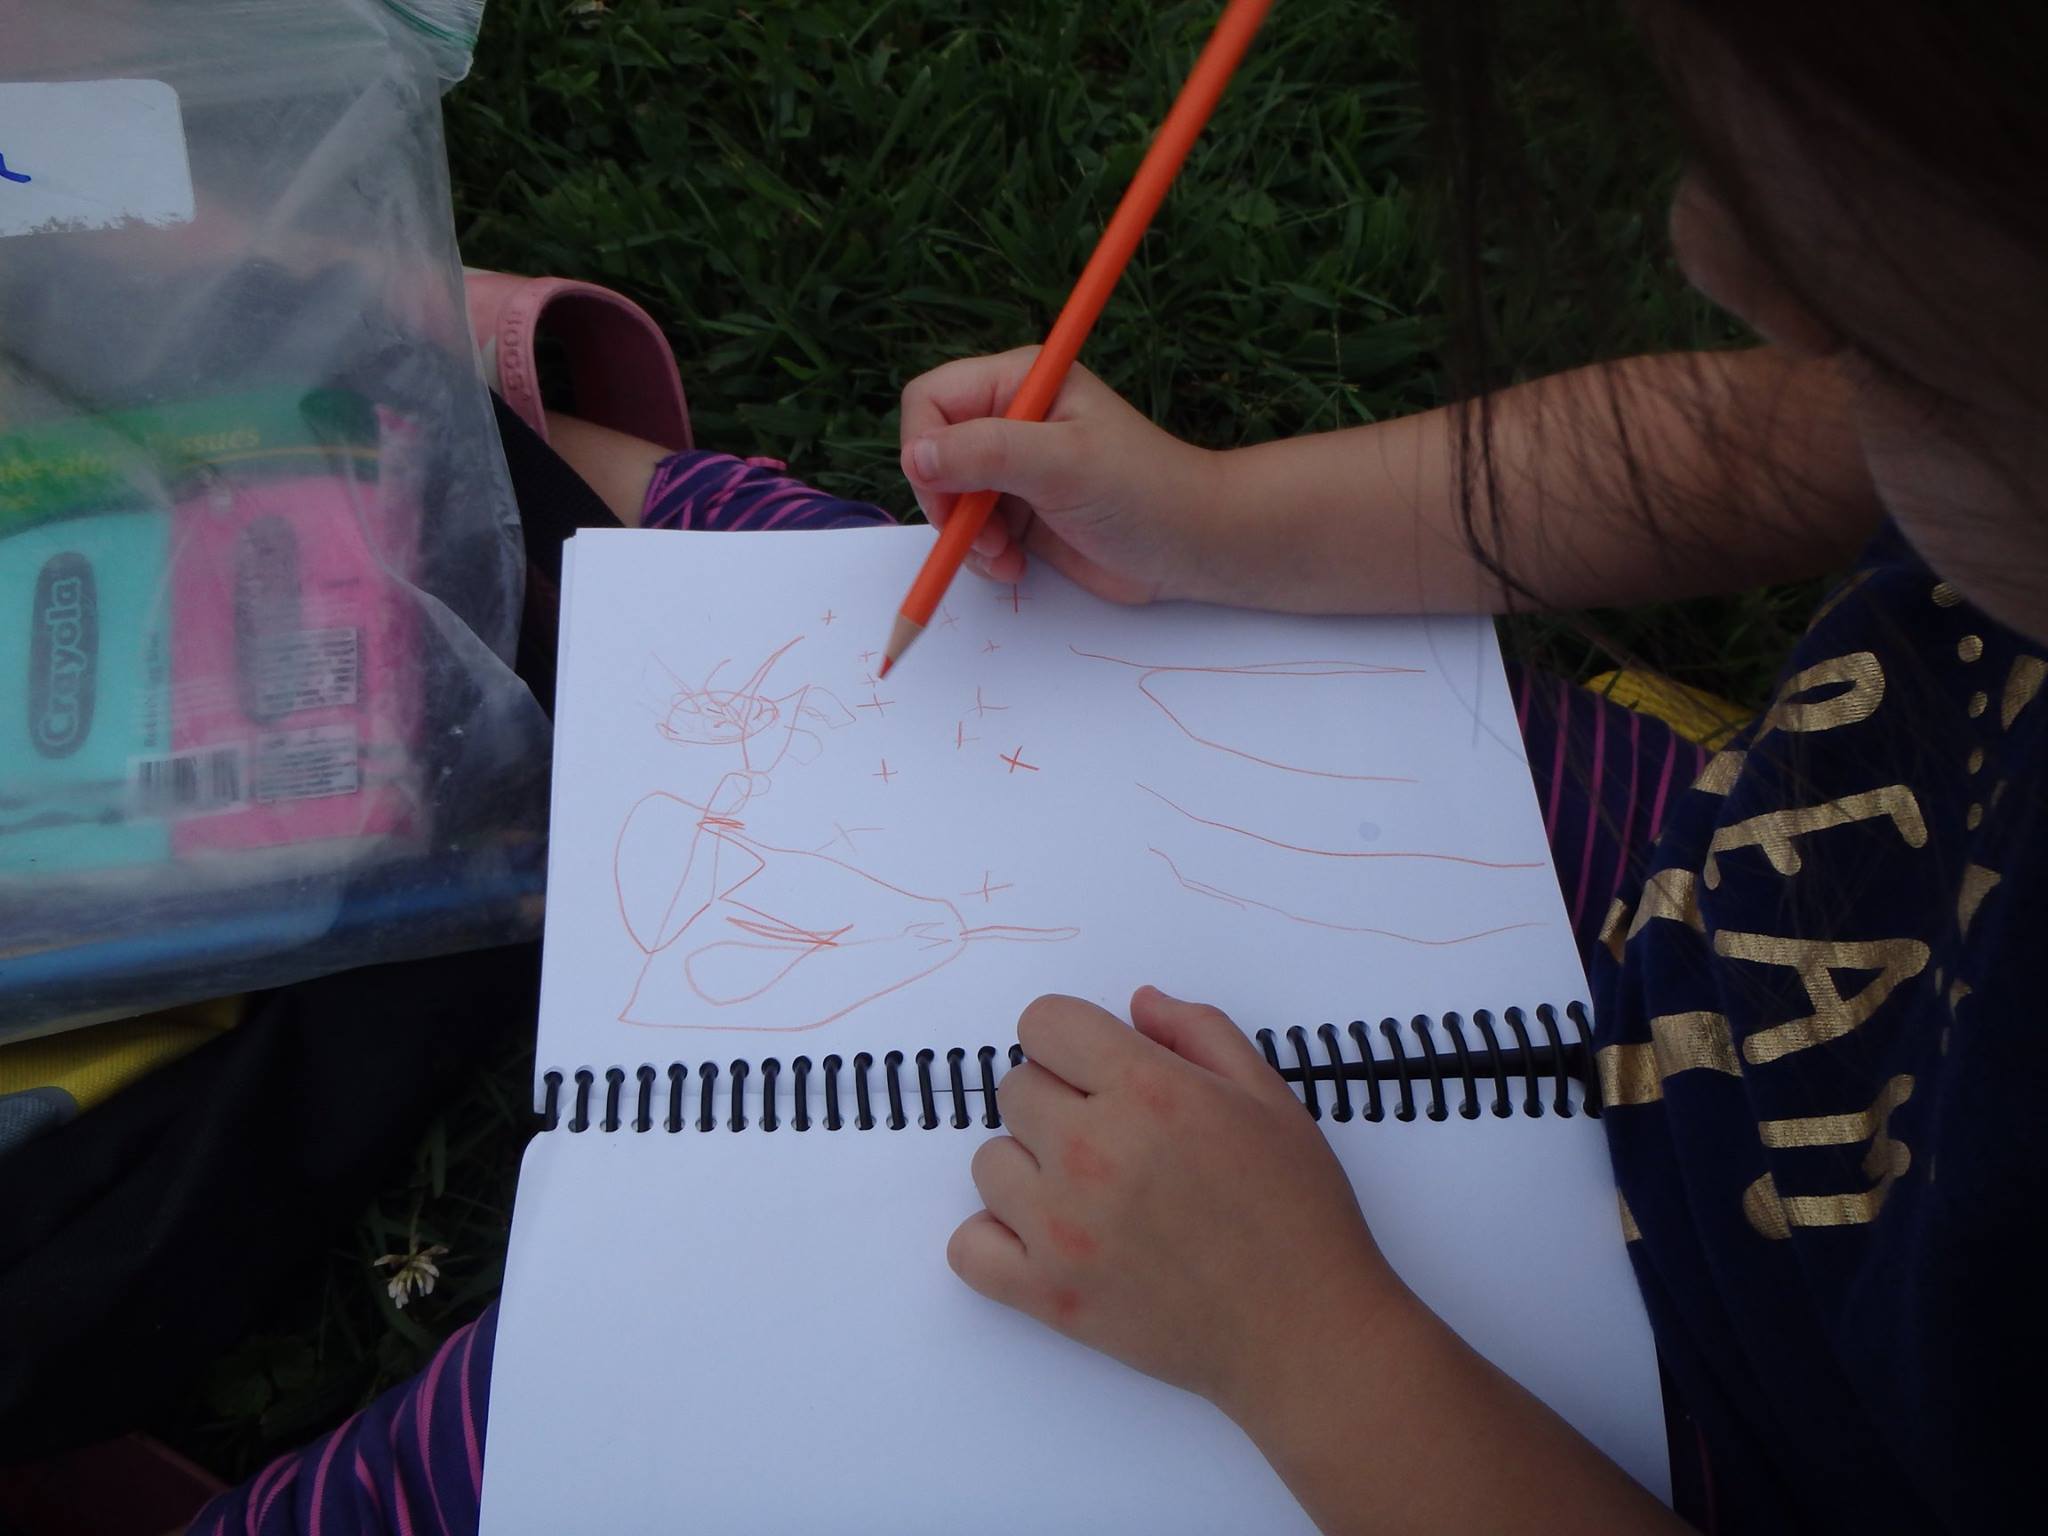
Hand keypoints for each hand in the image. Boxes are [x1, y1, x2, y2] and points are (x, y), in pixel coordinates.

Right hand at [898, 349, 1235, 604]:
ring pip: (946, 500)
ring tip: (1006, 556)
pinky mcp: (1020, 513)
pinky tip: (1016, 565)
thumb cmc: (1142, 490)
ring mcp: (1013, 469)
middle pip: (930, 453)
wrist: (1192, 546)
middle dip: (947, 502)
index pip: (931, 399)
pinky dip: (983, 556)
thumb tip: (916, 456)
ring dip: (966, 538)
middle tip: (985, 535)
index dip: (924, 447)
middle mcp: (1010, 419)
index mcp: (1020, 382)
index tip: (947, 494)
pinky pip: (970, 533)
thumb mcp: (1062, 464)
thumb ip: (986, 454)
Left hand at [948, 988, 1405, 1415]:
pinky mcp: (1047, 1295)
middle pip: (1014, 1089)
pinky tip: (1047, 1241)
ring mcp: (1061, 1227)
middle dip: (1057, 1101)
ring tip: (1089, 1195)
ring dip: (1029, 1170)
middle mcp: (1092, 1150)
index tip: (1099, 1070)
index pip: (1043, 1023)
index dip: (1070, 1041)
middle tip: (1113, 1139)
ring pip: (988, 1162)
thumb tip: (1136, 1003)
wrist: (1305, 1333)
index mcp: (1147, 1090)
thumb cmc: (1298, 1212)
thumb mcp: (1269, 1097)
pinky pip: (967, 1247)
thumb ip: (1199, 1032)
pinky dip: (996, 1241)